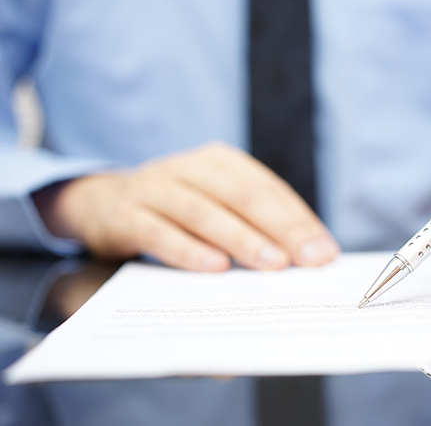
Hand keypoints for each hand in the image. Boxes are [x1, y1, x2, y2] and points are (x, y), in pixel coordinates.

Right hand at [34, 142, 338, 270]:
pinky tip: (213, 268)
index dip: (300, 220)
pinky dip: (188, 250)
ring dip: (242, 239)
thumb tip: (304, 256)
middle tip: (309, 260)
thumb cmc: (178, 209)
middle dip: (282, 229)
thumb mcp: (215, 205)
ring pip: (205, 212)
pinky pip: (160, 232)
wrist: (105, 203)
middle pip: (244, 196)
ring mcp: (156, 187)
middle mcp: (191, 167)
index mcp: (221, 162)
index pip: (269, 189)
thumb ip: (253, 222)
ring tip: (273, 264)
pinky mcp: (126, 213)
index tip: (325, 252)